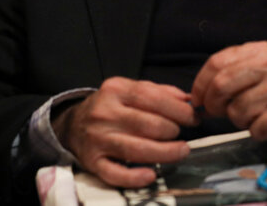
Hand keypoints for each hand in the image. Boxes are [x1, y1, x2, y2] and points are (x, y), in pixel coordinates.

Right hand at [52, 77, 197, 187]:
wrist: (72, 124)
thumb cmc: (110, 107)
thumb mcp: (130, 90)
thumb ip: (160, 92)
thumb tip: (189, 100)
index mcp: (116, 90)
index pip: (152, 98)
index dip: (178, 110)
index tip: (194, 118)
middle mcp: (104, 113)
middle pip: (148, 125)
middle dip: (173, 131)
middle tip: (183, 136)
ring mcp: (98, 139)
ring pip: (136, 150)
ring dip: (165, 153)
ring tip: (181, 151)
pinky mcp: (93, 162)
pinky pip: (115, 173)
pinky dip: (135, 177)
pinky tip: (151, 175)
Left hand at [191, 41, 266, 148]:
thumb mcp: (260, 72)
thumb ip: (231, 75)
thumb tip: (197, 97)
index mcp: (259, 50)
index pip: (216, 63)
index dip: (200, 85)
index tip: (198, 101)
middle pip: (222, 85)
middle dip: (214, 105)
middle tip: (221, 113)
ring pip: (237, 110)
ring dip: (240, 121)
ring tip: (254, 118)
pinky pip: (257, 128)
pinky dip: (258, 133)